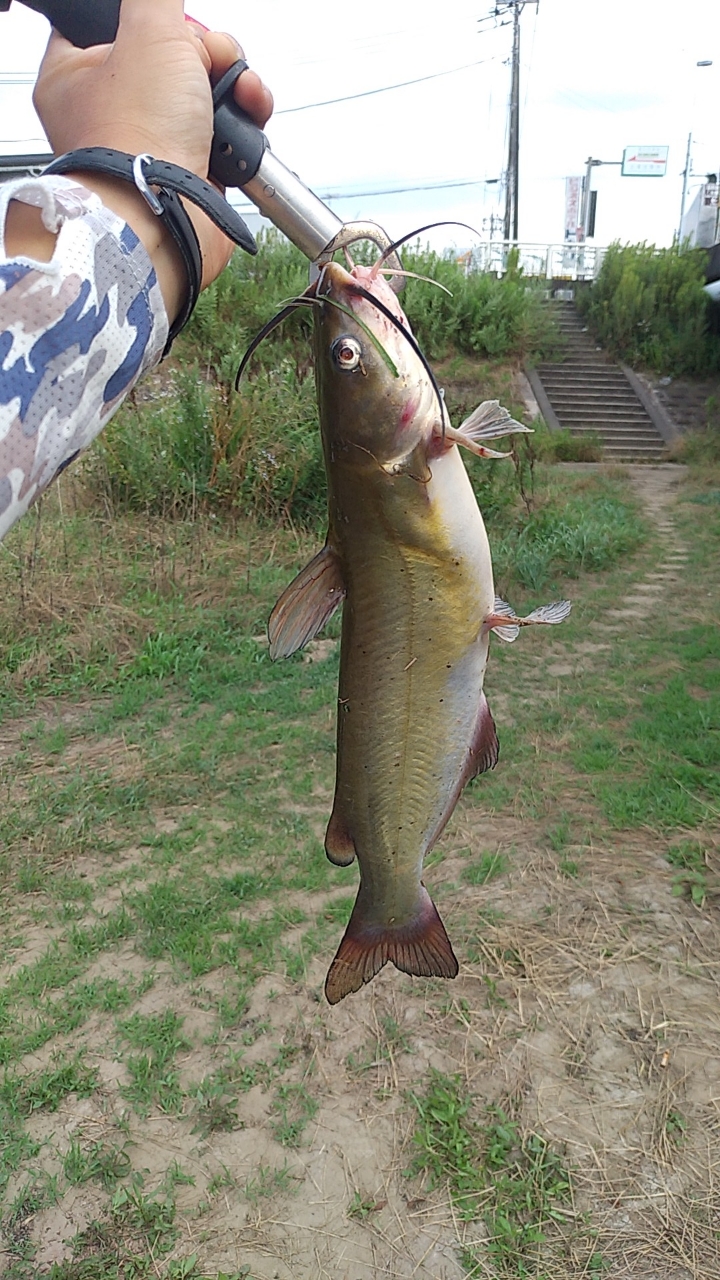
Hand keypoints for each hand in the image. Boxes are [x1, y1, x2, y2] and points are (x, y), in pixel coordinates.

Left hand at [30, 0, 272, 311]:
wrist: (164, 219)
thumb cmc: (136, 139)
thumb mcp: (148, 29)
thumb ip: (156, 0)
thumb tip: (167, 0)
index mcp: (76, 77)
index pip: (108, 28)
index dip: (148, 19)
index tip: (168, 22)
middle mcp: (114, 114)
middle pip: (171, 57)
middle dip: (207, 52)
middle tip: (209, 59)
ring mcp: (156, 145)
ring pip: (205, 92)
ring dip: (235, 84)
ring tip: (240, 90)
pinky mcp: (193, 172)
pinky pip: (226, 134)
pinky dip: (246, 123)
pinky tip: (249, 114)